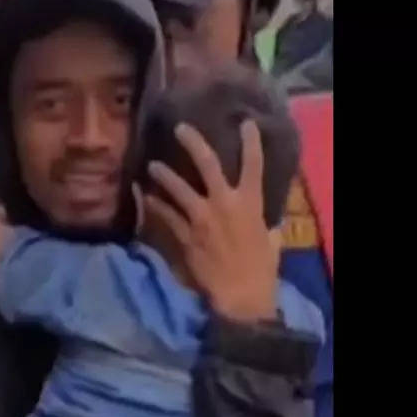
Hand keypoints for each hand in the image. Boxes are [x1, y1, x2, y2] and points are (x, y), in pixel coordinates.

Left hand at [139, 121, 280, 321]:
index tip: (245, 123)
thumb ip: (266, 227)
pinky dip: (155, 207)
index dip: (250, 141)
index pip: (253, 164)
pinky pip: (166, 216)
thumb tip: (269, 227)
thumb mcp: (270, 241)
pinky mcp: (185, 235)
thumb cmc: (261, 268)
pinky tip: (146, 199)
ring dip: (164, 175)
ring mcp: (201, 218)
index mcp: (250, 202)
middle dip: (193, 142)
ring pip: (178, 188)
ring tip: (152, 166)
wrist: (240, 293)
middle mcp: (224, 203)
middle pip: (207, 163)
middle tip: (179, 129)